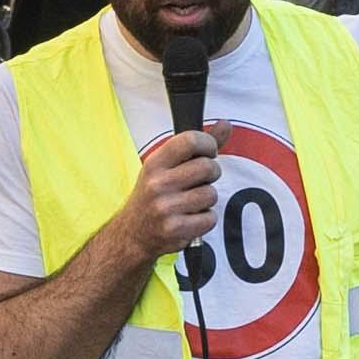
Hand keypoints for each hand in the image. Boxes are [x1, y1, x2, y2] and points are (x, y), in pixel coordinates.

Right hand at [123, 128, 224, 273]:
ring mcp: (166, 208)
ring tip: (190, 202)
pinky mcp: (175, 229)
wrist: (132, 234)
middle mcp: (158, 184)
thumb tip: (226, 124)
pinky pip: (210, 218)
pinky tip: (189, 219)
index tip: (209, 152)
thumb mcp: (165, 167)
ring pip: (211, 194)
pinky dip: (205, 219)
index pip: (190, 140)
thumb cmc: (153, 195)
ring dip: (207, 199)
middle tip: (200, 181)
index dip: (208, 144)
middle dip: (212, 173)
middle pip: (208, 167)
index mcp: (154, 163)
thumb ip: (197, 146)